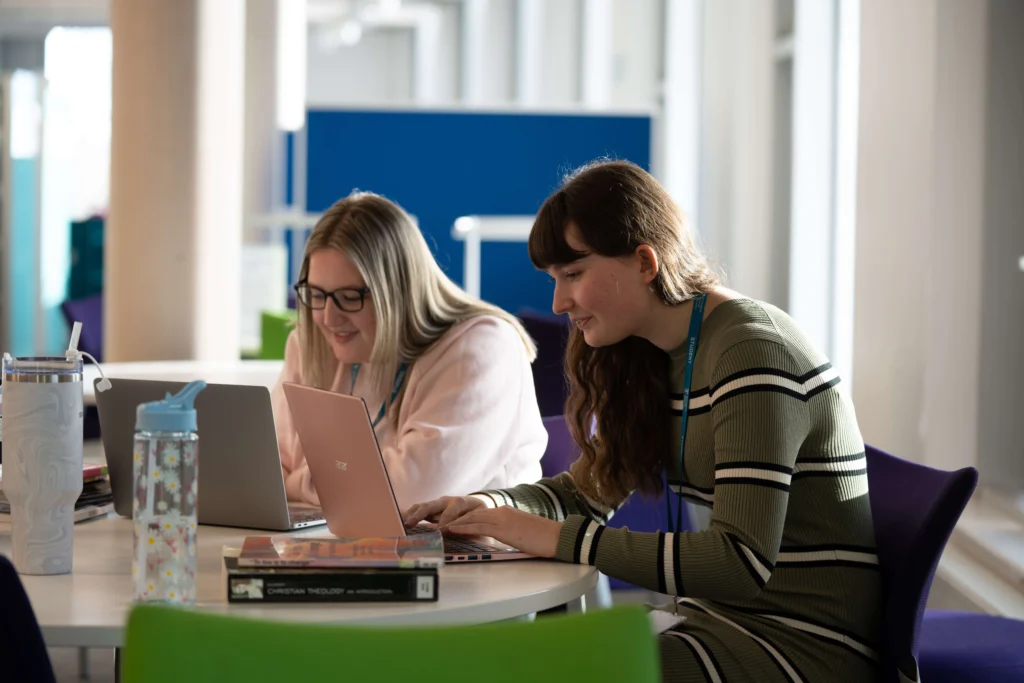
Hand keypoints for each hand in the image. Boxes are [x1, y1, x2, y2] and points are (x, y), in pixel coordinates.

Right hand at [403, 496, 485, 528]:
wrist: (475, 505)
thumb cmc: (478, 514)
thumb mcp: (480, 518)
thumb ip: (471, 524)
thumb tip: (460, 531)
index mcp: (460, 502)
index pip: (451, 511)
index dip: (445, 520)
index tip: (439, 531)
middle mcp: (445, 501)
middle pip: (431, 505)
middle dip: (420, 514)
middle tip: (410, 523)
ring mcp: (436, 504)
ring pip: (421, 507)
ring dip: (411, 514)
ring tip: (401, 523)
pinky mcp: (430, 509)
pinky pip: (417, 510)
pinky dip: (408, 515)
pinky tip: (398, 521)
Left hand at [447, 506, 561, 558]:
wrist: (556, 536)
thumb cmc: (542, 537)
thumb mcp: (520, 531)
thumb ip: (507, 531)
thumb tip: (498, 537)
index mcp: (506, 512)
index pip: (480, 513)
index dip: (464, 518)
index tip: (451, 522)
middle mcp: (501, 511)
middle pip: (472, 513)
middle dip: (455, 518)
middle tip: (439, 523)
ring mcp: (502, 519)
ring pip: (472, 518)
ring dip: (455, 523)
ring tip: (440, 527)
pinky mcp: (503, 529)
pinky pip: (478, 526)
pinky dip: (463, 527)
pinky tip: (453, 530)